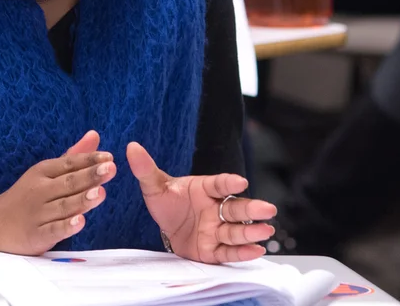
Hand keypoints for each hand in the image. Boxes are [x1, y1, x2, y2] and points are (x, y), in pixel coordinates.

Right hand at [0, 131, 116, 255]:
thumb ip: (73, 157)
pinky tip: (80, 222)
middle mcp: (40, 191)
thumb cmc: (26, 198)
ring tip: (100, 192)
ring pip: (63, 206)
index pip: (69, 163)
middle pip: (68, 183)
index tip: (109, 157)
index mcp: (43, 172)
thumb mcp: (45, 173)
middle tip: (110, 169)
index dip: (89, 160)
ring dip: (82, 200)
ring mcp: (37, 214)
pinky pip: (52, 230)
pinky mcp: (35, 235)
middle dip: (90, 176)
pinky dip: (65, 227)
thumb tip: (95, 135)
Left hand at [127, 142, 275, 263]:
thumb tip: (131, 147)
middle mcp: (215, 209)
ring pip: (235, 230)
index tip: (240, 181)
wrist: (167, 228)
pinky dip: (243, 252)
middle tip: (267, 209)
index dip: (229, 182)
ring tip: (265, 230)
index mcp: (204, 189)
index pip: (218, 184)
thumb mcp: (154, 186)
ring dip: (250, 231)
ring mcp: (216, 230)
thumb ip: (145, 169)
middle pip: (235, 208)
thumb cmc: (167, 203)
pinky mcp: (214, 250)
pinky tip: (256, 250)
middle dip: (251, 209)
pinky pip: (229, 252)